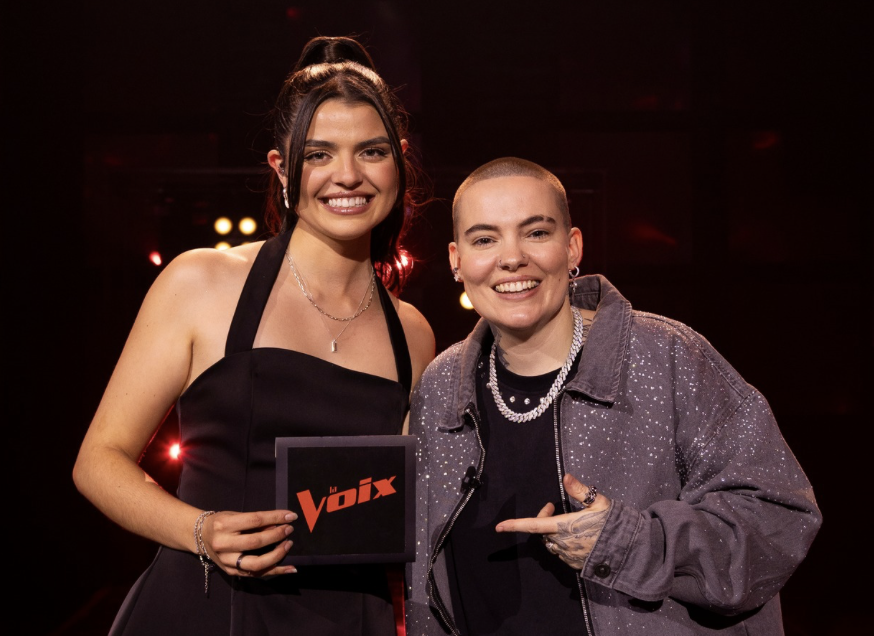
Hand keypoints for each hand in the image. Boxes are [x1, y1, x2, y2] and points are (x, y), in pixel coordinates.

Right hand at [202, 510, 297, 575]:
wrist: (200, 537)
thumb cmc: (221, 523)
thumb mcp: (235, 516)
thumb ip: (255, 522)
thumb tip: (278, 524)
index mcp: (224, 525)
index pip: (255, 520)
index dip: (275, 517)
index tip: (291, 516)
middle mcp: (223, 544)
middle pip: (255, 542)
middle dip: (276, 536)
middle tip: (289, 530)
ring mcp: (226, 561)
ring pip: (256, 564)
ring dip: (277, 555)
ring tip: (288, 545)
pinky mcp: (231, 572)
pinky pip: (256, 574)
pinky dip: (275, 571)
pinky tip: (289, 568)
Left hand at [495, 474, 609, 569]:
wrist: (628, 550)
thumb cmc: (613, 523)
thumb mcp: (599, 503)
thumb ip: (580, 490)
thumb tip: (565, 477)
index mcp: (564, 526)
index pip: (533, 525)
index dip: (515, 526)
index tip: (499, 527)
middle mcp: (562, 543)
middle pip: (543, 532)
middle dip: (543, 520)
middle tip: (552, 507)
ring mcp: (568, 556)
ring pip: (552, 543)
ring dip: (553, 533)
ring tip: (569, 523)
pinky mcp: (575, 565)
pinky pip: (562, 553)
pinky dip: (564, 544)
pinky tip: (578, 538)